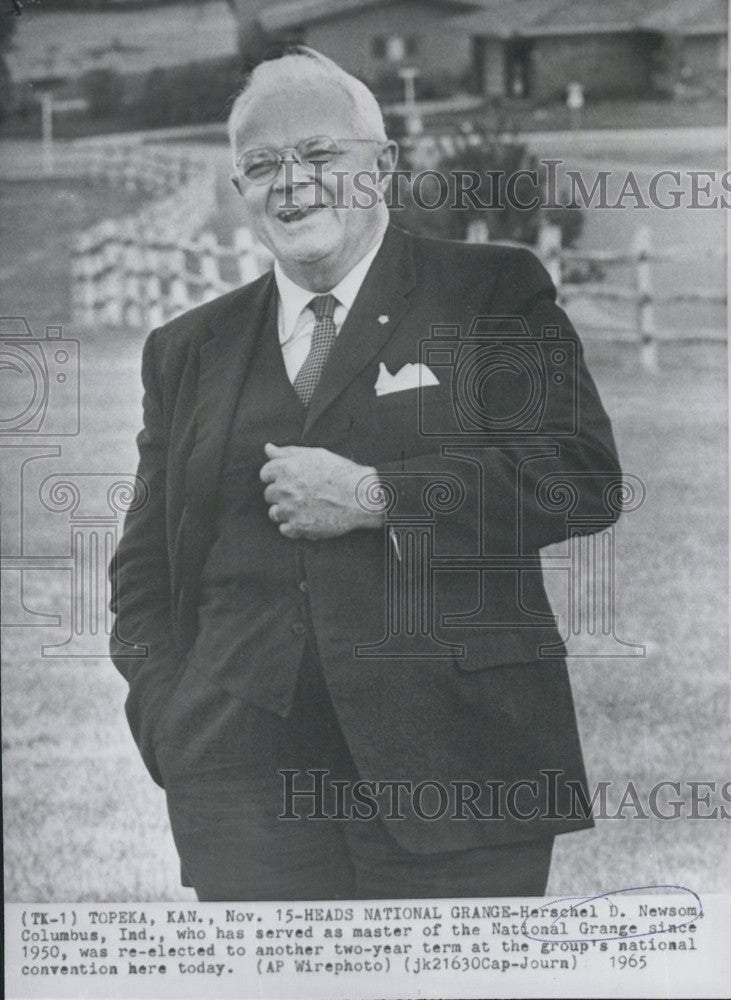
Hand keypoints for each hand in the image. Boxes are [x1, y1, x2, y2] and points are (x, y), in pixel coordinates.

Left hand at [260, 443, 384, 539]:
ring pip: (274, 513)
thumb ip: (287, 452)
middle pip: (269, 494)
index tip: (290, 479)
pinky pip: (284, 530)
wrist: (361, 497)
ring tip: (305, 507)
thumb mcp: (315, 455)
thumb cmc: (341, 473)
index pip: (265, 473)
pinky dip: (293, 526)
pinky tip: (307, 519)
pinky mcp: (299, 528)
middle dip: (282, 493)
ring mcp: (290, 510)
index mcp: (286, 469)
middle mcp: (284, 489)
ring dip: (286, 511)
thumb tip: (268, 448)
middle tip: (301, 493)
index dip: (277, 476)